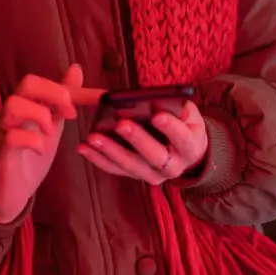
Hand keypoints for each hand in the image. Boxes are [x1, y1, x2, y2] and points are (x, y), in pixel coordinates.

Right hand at [0, 64, 103, 223]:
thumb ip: (62, 99)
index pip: (45, 81)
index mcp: (26, 104)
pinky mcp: (2, 154)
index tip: (100, 98)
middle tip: (71, 113)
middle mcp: (11, 113)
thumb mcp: (53, 123)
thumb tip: (75, 69)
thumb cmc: (31, 155)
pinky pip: (11, 137)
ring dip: (40, 114)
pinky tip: (41, 149)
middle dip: (55, 93)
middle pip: (27, 83)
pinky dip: (31, 139)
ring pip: (13, 105)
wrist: (12, 193)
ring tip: (52, 131)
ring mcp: (4, 132)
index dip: (74, 87)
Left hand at [77, 100, 208, 185]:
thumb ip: (177, 107)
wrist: (187, 152)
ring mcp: (154, 175)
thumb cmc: (186, 125)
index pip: (182, 138)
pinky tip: (84, 148)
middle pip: (154, 156)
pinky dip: (99, 159)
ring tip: (93, 137)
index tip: (157, 115)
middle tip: (121, 124)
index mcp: (190, 148)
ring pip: (131, 166)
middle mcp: (174, 167)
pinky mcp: (136, 176)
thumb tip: (158, 99)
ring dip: (111, 151)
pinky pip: (116, 169)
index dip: (170, 127)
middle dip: (137, 139)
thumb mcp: (189, 113)